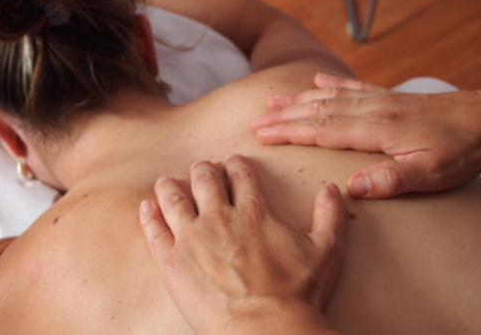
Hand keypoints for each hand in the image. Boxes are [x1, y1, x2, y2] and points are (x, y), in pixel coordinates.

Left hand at [139, 155, 347, 334]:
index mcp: (253, 211)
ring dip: (170, 185)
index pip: (240, 174)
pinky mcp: (172, 260)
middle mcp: (219, 216)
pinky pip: (154, 229)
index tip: (232, 162)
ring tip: (167, 181)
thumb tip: (333, 189)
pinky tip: (147, 206)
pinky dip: (149, 214)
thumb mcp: (326, 251)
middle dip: (203, 170)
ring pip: (174, 197)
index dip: (236, 164)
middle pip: (204, 178)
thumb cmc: (297, 293)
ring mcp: (192, 237)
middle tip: (201, 170)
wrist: (265, 329)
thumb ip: (330, 216)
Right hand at [250, 73, 480, 198]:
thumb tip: (350, 187)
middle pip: (317, 111)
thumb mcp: (432, 172)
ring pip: (329, 98)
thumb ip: (391, 178)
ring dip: (298, 100)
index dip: (289, 131)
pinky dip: (330, 84)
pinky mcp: (388, 98)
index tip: (262, 133)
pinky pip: (352, 87)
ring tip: (272, 100)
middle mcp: (371, 110)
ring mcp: (379, 100)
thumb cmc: (462, 148)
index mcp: (376, 129)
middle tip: (255, 120)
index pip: (322, 130)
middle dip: (283, 116)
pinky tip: (316, 80)